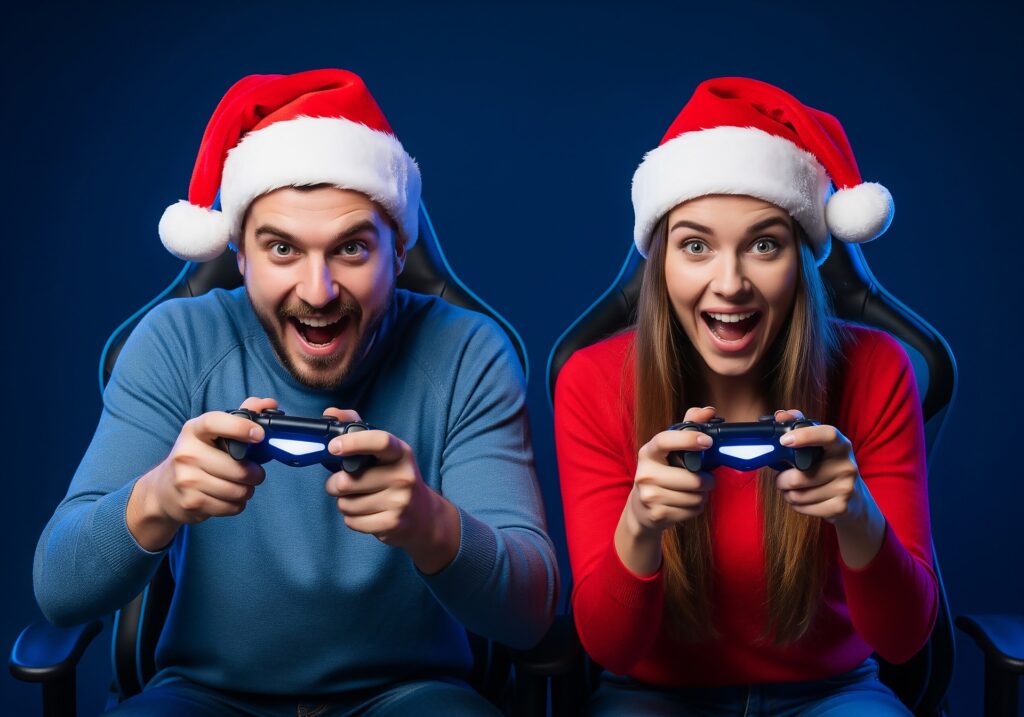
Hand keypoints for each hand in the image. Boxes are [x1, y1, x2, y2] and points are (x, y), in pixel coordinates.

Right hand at [127, 396, 273, 549]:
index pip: (215, 422)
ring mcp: (186, 480)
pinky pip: (231, 507)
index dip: (240, 427)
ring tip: (241, 485)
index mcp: (193, 430)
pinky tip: (228, 497)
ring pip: (238, 490)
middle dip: (255, 473)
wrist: (163, 490)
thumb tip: (269, 402)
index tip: (259, 435)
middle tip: (254, 472)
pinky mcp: (191, 503)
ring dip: (247, 490)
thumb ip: (241, 416)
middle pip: (238, 468)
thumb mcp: (212, 433)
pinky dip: (237, 504)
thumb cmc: (197, 456)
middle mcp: (186, 454)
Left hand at [322, 408, 459, 572]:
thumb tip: (330, 412)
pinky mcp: (392, 524)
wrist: (424, 515)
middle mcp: (404, 476)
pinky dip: (352, 519)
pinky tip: (367, 513)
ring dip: (345, 503)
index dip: (353, 442)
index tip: (333, 447)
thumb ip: (356, 427)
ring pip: (346, 504)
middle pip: (348, 481)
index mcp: (401, 453)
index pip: (379, 441)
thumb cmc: (396, 477)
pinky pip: (352, 521)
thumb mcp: (385, 451)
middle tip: (342, 483)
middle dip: (335, 484)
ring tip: (360, 499)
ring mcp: (399, 502)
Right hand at [625, 405, 718, 535]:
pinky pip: (692, 511)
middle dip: (707, 480)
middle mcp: (645, 474)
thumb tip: (709, 410)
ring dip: (701, 496)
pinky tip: (686, 504)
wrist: (639, 508)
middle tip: (706, 479)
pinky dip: (695, 509)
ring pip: (695, 497)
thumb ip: (688, 426)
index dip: (687, 439)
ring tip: (693, 493)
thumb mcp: (667, 450)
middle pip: (692, 479)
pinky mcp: (657, 514)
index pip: (664, 440)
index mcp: (648, 453)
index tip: (707, 441)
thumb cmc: (660, 474)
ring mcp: (650, 496)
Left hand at [775, 409, 886, 567]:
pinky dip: (796, 506)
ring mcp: (846, 487)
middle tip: (782, 478)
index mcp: (841, 445)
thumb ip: (800, 426)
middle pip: (799, 476)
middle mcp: (847, 464)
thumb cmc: (829, 467)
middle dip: (781, 480)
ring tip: (794, 489)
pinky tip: (804, 500)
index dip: (805, 436)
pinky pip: (803, 508)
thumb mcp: (820, 446)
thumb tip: (780, 415)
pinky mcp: (841, 507)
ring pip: (797, 494)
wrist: (855, 500)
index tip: (784, 440)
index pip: (828, 434)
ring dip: (788, 493)